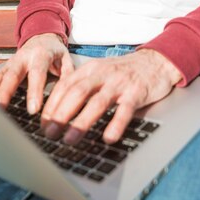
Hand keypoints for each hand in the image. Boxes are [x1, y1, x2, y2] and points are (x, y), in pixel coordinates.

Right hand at [0, 33, 73, 114]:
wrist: (43, 36)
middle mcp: (23, 57)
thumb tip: (67, 94)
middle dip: (5, 93)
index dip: (34, 91)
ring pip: (0, 77)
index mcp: (41, 54)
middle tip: (1, 109)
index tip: (33, 109)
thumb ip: (67, 75)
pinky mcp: (5, 67)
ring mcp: (12, 62)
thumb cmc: (55, 51)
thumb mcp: (66, 59)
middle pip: (12, 75)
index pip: (37, 73)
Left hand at [40, 49, 181, 144]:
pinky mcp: (137, 93)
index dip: (52, 105)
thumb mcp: (100, 72)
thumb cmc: (125, 71)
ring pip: (97, 102)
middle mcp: (103, 75)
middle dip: (60, 114)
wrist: (156, 61)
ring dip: (81, 122)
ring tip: (70, 139)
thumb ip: (83, 86)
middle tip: (50, 133)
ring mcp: (120, 83)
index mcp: (91, 69)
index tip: (43, 123)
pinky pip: (125, 110)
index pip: (65, 86)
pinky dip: (116, 124)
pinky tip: (108, 137)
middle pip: (77, 93)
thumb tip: (59, 111)